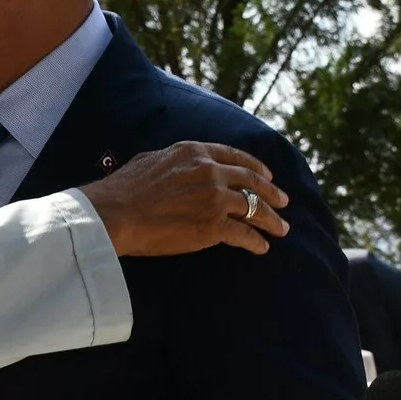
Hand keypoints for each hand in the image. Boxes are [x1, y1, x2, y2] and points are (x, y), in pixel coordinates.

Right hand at [78, 141, 289, 256]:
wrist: (116, 212)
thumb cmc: (123, 188)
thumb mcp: (151, 159)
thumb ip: (174, 161)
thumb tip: (178, 166)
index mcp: (195, 152)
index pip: (235, 156)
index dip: (256, 166)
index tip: (267, 174)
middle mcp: (211, 171)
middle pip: (252, 181)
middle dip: (272, 192)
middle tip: (284, 201)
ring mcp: (215, 198)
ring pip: (254, 208)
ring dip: (272, 220)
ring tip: (282, 228)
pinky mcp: (213, 226)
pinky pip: (244, 234)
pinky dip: (256, 242)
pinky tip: (262, 247)